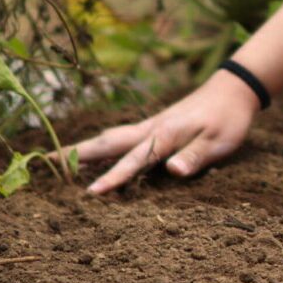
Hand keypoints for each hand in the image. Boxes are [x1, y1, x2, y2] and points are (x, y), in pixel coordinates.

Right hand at [69, 70, 259, 193]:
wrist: (235, 88)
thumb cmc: (229, 117)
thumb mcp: (220, 140)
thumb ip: (196, 156)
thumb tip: (172, 171)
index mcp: (165, 134)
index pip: (134, 160)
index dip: (114, 178)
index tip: (91, 194)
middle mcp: (152, 128)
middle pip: (110, 142)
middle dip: (80, 153)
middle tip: (47, 162)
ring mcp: (152, 125)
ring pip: (113, 137)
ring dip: (88, 148)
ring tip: (61, 158)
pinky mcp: (157, 125)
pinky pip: (124, 137)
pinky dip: (105, 144)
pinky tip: (98, 152)